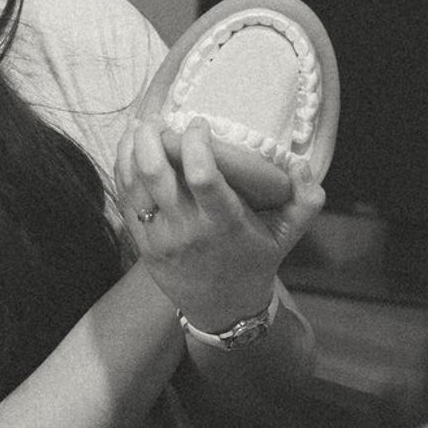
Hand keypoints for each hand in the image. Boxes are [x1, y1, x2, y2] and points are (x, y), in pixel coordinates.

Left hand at [114, 114, 323, 331]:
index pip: (202, 175)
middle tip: (161, 119)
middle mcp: (188, 230)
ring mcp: (161, 238)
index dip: (195, 142)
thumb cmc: (255, 261)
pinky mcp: (143, 244)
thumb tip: (300, 164)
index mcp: (224, 224)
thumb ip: (305, 200)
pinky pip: (125, 201)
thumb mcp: (287, 235)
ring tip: (142, 126)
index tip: (200, 124)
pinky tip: (129, 150)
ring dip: (132, 148)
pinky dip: (123, 171)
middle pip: (157, 172)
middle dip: (153, 136)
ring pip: (134, 183)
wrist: (223, 308)